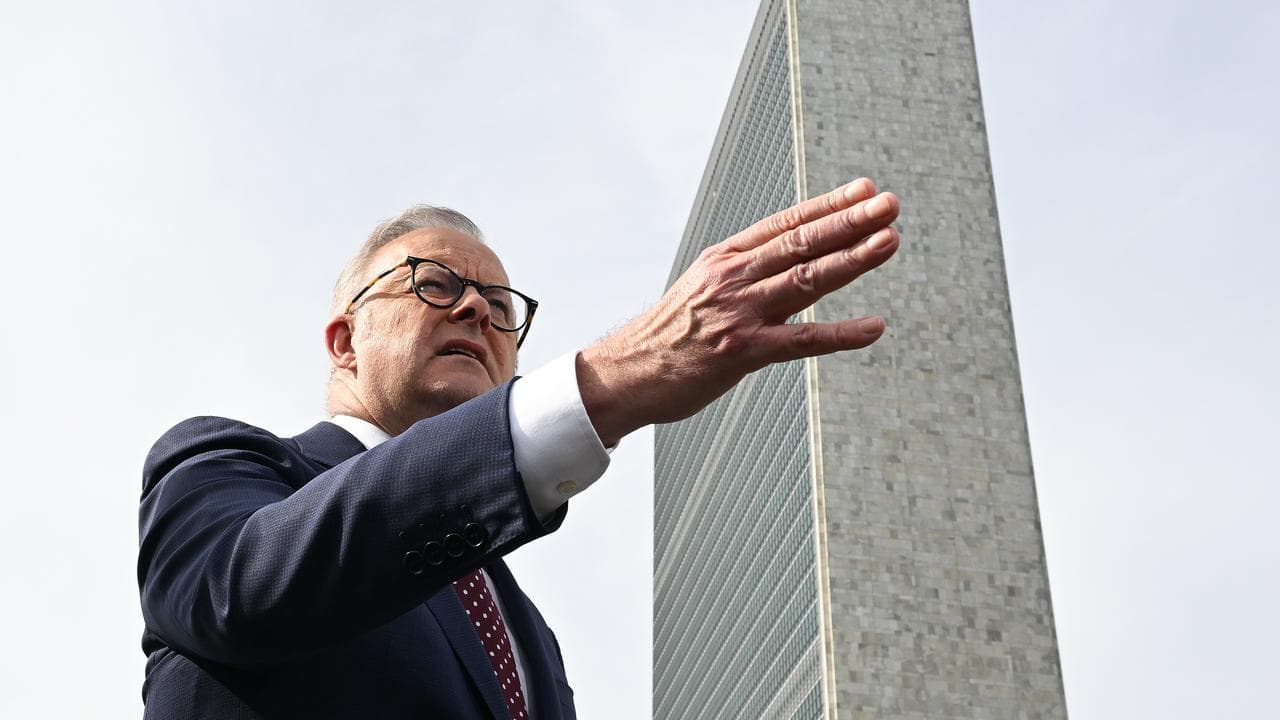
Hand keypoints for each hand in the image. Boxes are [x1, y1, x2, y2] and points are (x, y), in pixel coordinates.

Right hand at [578, 178, 899, 446]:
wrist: (628, 372)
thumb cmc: (671, 333)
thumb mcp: (703, 286)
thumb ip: (746, 271)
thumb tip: (792, 256)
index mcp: (725, 258)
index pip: (786, 223)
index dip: (829, 205)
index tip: (866, 191)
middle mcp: (733, 278)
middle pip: (801, 243)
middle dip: (850, 222)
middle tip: (890, 205)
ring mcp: (738, 313)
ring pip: (806, 280)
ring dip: (852, 259)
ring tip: (889, 241)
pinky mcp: (742, 352)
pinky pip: (801, 341)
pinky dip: (841, 334)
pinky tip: (874, 327)